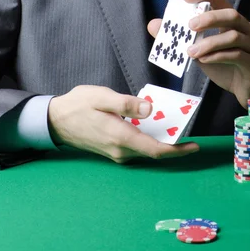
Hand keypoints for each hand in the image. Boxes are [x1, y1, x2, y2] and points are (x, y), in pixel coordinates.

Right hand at [48, 85, 198, 162]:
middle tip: (187, 128)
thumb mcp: (103, 97)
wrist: (55, 120)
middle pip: (153, 152)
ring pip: (145, 150)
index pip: (155, 150)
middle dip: (173, 143)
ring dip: (161, 141)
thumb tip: (150, 109)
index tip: (194, 146)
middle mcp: (120, 150)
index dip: (177, 150)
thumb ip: (127, 104)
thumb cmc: (78, 105)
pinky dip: (148, 139)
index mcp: (121, 137)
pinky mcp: (112, 149)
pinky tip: (153, 126)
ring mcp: (115, 152)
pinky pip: (136, 147)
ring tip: (175, 125)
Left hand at [148, 0, 249, 108]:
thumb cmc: (225, 66)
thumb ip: (181, 38)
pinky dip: (218, 56)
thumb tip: (154, 25)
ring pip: (234, 36)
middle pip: (231, 14)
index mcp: (232, 21)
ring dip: (209, 43)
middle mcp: (246, 28)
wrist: (248, 90)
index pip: (220, 0)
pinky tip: (204, 61)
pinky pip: (237, 55)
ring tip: (191, 52)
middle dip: (209, 18)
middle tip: (190, 26)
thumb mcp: (199, 51)